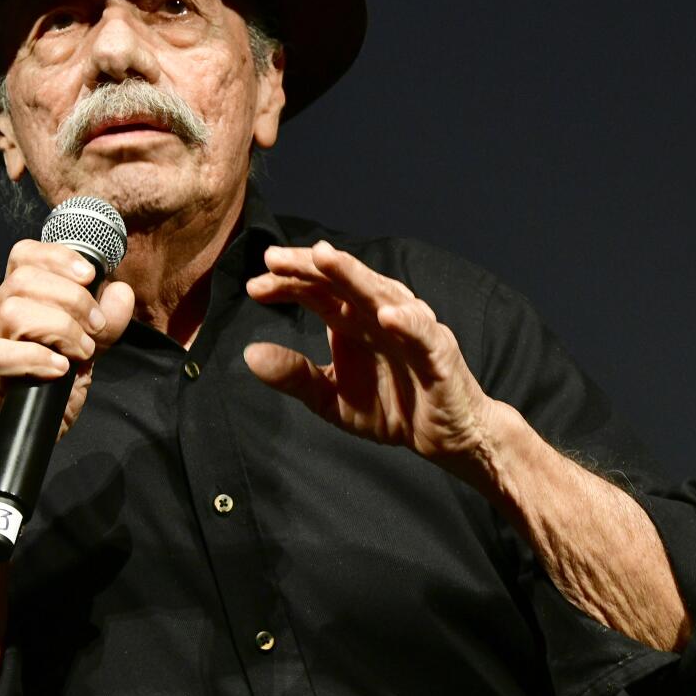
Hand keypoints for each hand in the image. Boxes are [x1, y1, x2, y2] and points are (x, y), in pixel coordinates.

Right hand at [0, 240, 135, 500]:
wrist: (8, 448)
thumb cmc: (41, 400)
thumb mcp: (82, 357)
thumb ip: (104, 326)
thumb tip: (121, 292)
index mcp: (12, 301)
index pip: (24, 255)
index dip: (58, 256)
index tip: (91, 276)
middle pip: (24, 277)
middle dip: (72, 299)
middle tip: (94, 330)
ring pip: (14, 308)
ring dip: (59, 327)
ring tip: (79, 353)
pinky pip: (1, 353)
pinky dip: (38, 357)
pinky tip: (59, 370)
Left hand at [243, 241, 495, 470]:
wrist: (445, 437)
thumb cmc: (393, 408)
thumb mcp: (330, 399)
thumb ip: (294, 376)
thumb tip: (249, 355)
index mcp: (352, 320)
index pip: (316, 291)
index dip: (286, 285)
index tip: (254, 287)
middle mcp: (379, 315)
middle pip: (342, 281)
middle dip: (310, 266)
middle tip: (273, 258)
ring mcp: (411, 329)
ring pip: (381, 294)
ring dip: (354, 275)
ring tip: (326, 258)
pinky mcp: (439, 352)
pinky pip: (423, 333)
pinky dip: (408, 322)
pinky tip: (387, 316)